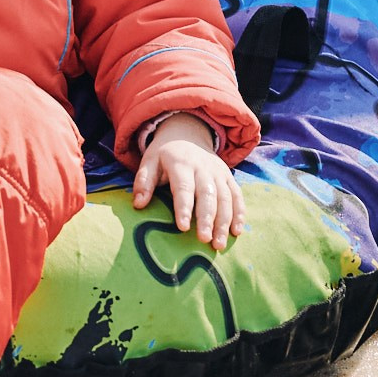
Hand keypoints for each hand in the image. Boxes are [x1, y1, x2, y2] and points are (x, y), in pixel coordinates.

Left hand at [131, 115, 243, 249]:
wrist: (188, 132)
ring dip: (224, 221)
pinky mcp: (228, 177)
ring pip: (225, 197)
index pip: (183, 187)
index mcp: (181, 163)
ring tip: (219, 244)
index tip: (183, 227)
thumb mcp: (150, 161)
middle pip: (208, 194)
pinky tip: (237, 232)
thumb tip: (138, 204)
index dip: (184, 207)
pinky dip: (239, 213)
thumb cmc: (165, 155)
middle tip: (204, 240)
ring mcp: (218, 172)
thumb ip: (143, 181)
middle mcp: (203, 168)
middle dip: (207, 218)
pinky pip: (237, 195)